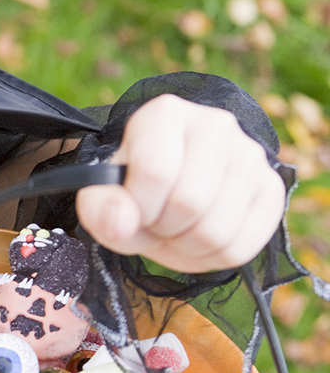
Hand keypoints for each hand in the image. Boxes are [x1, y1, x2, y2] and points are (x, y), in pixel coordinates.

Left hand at [75, 95, 284, 271]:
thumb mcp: (103, 199)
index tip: (131, 209)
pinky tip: (198, 239)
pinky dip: (211, 258)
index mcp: (165, 114)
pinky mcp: (271, 189)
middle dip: (162, 228)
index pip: (156, 172)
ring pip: (216, 231)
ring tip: (175, 229)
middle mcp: (215, 124)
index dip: (138, 208)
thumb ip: (99, 208)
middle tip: (155, 221)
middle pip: (190, 203)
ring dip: (185, 246)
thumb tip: (120, 223)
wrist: (166, 196)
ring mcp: (250, 155)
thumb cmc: (133, 193)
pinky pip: (240, 247)